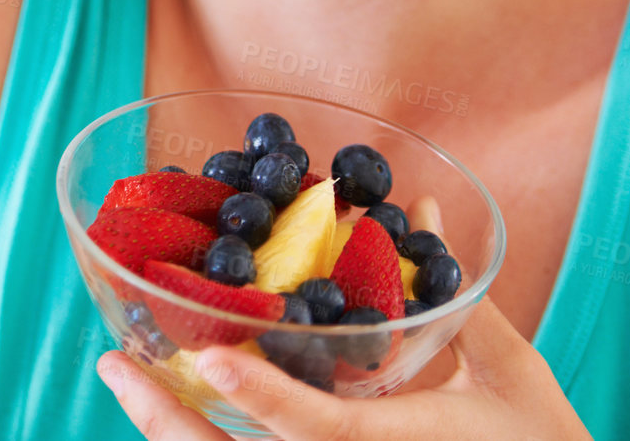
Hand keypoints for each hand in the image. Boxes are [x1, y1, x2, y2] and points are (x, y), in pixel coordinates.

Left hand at [96, 199, 591, 440]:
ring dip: (171, 426)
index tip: (214, 361)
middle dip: (171, 420)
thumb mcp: (513, 377)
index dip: (268, 397)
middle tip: (116, 365)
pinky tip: (167, 401)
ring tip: (124, 373)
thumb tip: (424, 210)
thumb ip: (462, 300)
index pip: (322, 432)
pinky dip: (203, 432)